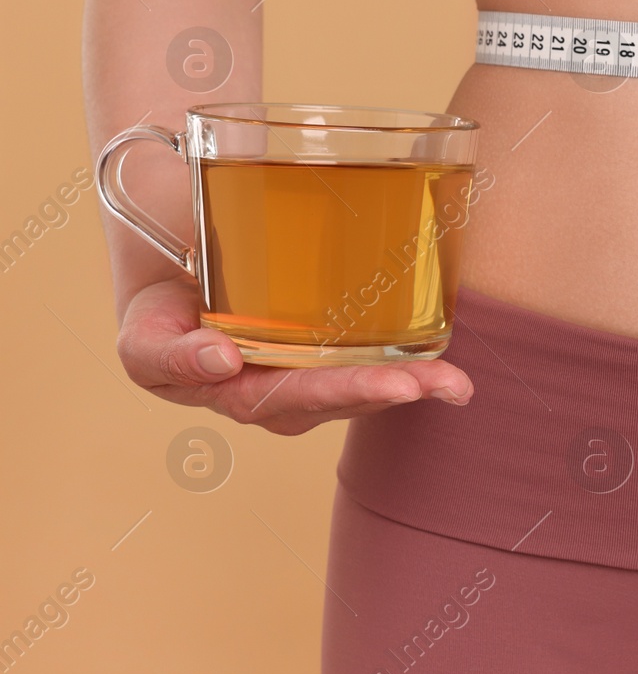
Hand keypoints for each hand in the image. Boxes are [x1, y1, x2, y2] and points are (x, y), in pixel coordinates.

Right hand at [117, 276, 474, 435]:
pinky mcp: (333, 353)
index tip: (390, 385)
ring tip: (457, 382)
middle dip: (393, 392)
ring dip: (416, 384)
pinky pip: (375, 360)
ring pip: (365, 384)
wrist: (171, 274)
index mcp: (237, 398)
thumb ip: (169, 355)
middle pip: (341, 398)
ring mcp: (310, 376)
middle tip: (439, 384)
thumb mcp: (145, 336)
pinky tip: (447, 363)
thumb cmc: (161, 310)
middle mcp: (281, 397)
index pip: (293, 399)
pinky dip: (412, 362)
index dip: (341, 392)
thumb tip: (222, 361)